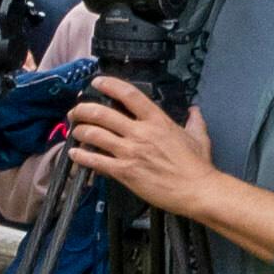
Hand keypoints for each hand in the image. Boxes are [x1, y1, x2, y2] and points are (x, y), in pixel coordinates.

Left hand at [49, 76, 227, 217]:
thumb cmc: (197, 166)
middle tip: (76, 111)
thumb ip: (194, 121)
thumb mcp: (198, 137)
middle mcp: (140, 132)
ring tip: (75, 130)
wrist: (196, 191)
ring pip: (95, 134)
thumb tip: (194, 110)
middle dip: (83, 110)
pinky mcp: (124, 171)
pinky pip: (96, 161)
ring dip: (80, 131)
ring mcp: (130, 152)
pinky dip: (82, 156)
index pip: (129, 95)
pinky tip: (75, 153)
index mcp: (157, 120)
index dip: (110, 85)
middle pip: (103, 113)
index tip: (97, 82)